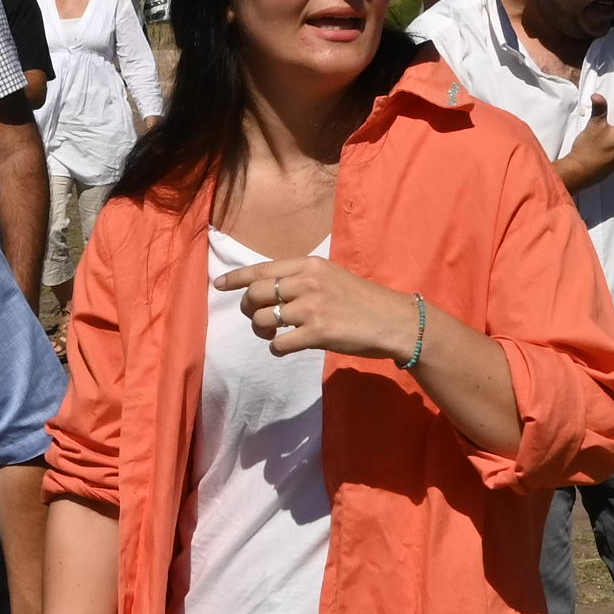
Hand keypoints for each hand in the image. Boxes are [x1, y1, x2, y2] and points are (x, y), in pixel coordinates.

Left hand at [229, 249, 417, 364]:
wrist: (394, 321)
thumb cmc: (364, 300)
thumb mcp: (332, 276)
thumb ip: (304, 278)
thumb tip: (272, 291)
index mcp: (310, 264)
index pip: (262, 269)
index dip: (236, 278)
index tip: (219, 285)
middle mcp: (307, 282)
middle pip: (256, 294)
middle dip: (249, 309)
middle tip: (258, 319)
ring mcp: (311, 308)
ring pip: (263, 320)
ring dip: (262, 331)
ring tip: (272, 335)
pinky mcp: (316, 334)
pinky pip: (279, 344)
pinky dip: (277, 349)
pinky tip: (286, 348)